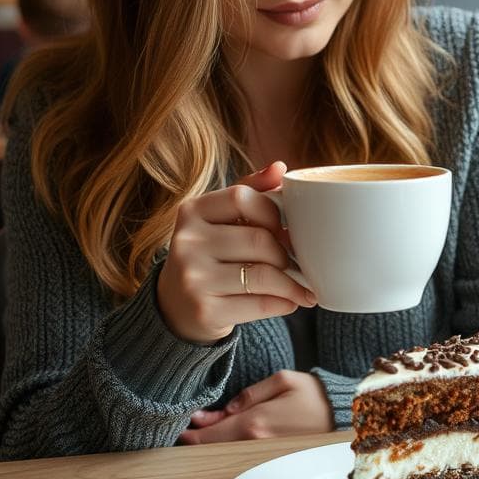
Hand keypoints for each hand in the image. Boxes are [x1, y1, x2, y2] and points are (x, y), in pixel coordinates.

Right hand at [156, 161, 315, 343]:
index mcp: (192, 211)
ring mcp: (193, 278)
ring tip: (302, 287)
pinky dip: (284, 303)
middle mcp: (187, 242)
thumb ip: (250, 191)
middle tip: (295, 262)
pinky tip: (290, 302)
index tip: (281, 227)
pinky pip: (260, 304)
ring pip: (263, 275)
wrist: (176, 306)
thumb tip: (280, 168)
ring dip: (292, 283)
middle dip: (285, 253)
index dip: (271, 211)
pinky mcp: (204, 311)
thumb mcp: (221, 218)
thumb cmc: (211, 253)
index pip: (241, 198)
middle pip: (259, 240)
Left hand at [178, 370, 332, 443]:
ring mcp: (264, 456)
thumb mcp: (283, 381)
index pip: (209, 434)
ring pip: (226, 454)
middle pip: (213, 448)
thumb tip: (223, 410)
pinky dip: (229, 448)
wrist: (345, 418)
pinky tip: (226, 438)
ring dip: (212, 444)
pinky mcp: (272, 460)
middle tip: (186, 428)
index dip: (189, 432)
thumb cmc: (316, 396)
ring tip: (203, 430)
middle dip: (197, 439)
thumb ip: (250, 394)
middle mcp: (255, 444)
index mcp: (255, 423)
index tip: (179, 426)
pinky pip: (242, 456)